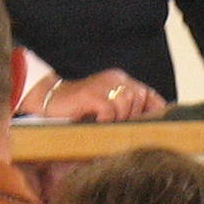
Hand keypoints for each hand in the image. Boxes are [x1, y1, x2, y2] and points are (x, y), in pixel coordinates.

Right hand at [44, 70, 167, 121]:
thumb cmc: (80, 108)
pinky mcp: (90, 94)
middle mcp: (113, 78)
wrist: (50, 100)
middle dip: (134, 116)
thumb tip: (147, 123)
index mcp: (120, 79)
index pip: (147, 92)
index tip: (153, 124)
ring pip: (126, 103)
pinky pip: (109, 110)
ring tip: (105, 123)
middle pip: (139, 97)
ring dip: (119, 118)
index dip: (154, 109)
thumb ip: (126, 109)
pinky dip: (106, 120)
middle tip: (119, 125)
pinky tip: (96, 122)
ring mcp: (101, 85)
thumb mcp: (107, 105)